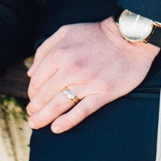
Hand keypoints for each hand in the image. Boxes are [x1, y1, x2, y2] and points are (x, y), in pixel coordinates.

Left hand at [26, 18, 158, 133]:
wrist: (129, 38)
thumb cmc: (96, 34)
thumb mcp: (66, 31)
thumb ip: (45, 48)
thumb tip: (31, 72)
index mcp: (60, 54)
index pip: (37, 81)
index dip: (32, 92)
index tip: (33, 98)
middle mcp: (71, 69)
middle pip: (44, 96)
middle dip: (34, 108)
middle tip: (32, 115)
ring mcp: (87, 83)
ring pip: (58, 106)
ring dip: (43, 117)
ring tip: (36, 124)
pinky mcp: (103, 93)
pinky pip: (81, 111)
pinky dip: (67, 122)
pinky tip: (57, 128)